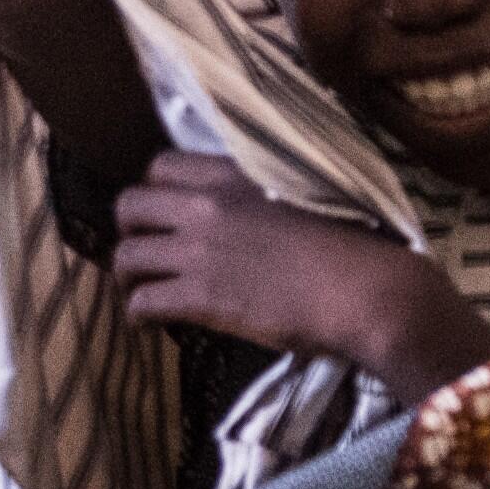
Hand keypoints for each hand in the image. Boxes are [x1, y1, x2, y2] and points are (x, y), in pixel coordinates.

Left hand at [113, 152, 489, 388]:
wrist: (362, 288)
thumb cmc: (351, 241)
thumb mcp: (301, 193)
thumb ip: (262, 192)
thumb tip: (252, 206)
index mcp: (233, 174)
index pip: (161, 166)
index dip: (153, 191)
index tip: (163, 213)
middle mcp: (206, 206)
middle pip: (130, 205)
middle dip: (128, 229)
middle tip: (143, 250)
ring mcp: (199, 252)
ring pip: (127, 256)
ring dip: (127, 275)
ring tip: (140, 289)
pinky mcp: (201, 298)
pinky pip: (143, 302)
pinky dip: (138, 314)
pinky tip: (149, 322)